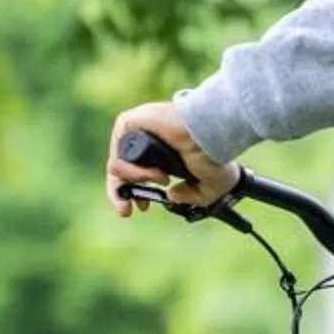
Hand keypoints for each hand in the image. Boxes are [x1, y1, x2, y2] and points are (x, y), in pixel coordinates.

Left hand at [106, 103, 240, 218]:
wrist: (213, 135)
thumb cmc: (216, 156)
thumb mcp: (208, 189)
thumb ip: (189, 196)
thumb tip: (170, 196)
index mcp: (160, 151)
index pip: (134, 172)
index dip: (134, 193)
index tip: (142, 208)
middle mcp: (145, 139)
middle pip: (118, 170)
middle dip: (120, 195)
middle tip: (127, 211)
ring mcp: (136, 130)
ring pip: (118, 165)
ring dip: (138, 180)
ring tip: (162, 179)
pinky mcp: (129, 122)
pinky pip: (118, 154)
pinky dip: (132, 171)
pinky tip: (155, 173)